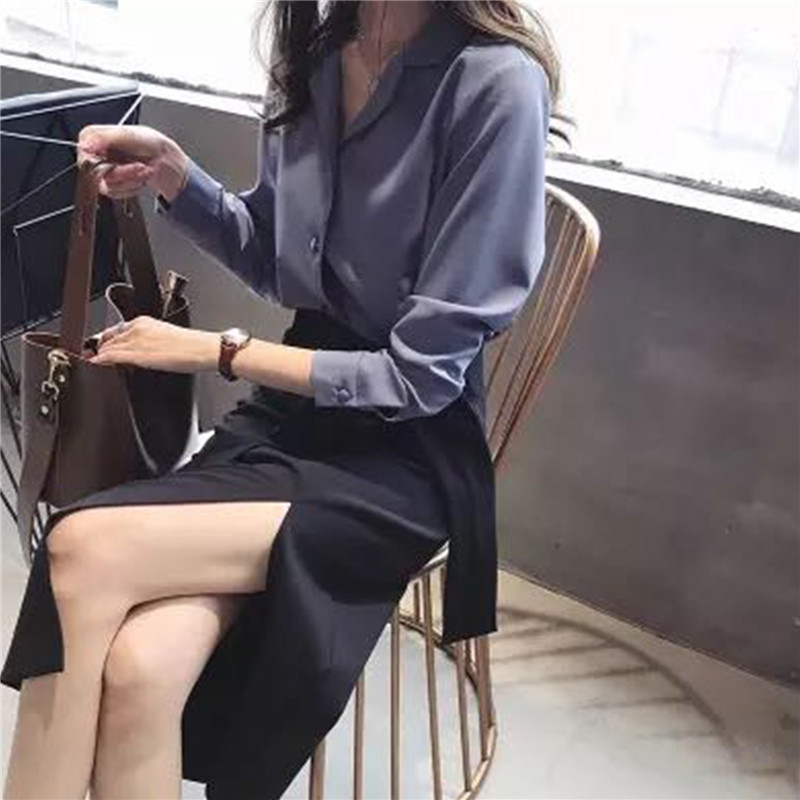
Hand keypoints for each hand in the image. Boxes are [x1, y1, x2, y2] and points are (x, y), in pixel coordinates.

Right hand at [77, 124, 188, 201]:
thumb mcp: (129, 134)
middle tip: (141, 166)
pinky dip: (133, 187)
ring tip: (145, 169)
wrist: (167, 160)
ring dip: (132, 179)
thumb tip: (84, 143)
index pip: (83, 151)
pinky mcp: (113, 185)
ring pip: (108, 184)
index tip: (114, 161)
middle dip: (123, 171)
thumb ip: (104, 137)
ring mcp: (104, 171)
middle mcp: (96, 154)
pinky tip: (142, 178)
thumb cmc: (150, 143)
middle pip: (97, 172)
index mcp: (94, 137)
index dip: (98, 160)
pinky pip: (116, 193)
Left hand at [89, 316, 218, 373]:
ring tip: (95, 363)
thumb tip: (142, 350)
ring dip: (98, 355)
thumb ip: (148, 340)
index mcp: (144, 321)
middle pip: (108, 337)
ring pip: (106, 346)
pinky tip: (96, 364)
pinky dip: (100, 360)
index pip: (116, 329)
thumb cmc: (192, 346)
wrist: (203, 349)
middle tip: (94, 357)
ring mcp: (135, 340)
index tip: (101, 348)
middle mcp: (137, 327)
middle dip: (100, 348)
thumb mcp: (166, 337)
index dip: (106, 340)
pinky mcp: (137, 354)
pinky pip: (110, 356)